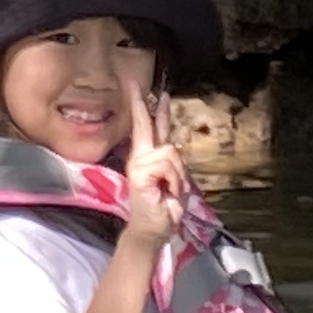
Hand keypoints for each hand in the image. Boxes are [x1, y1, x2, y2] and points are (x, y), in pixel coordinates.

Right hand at [119, 89, 188, 246]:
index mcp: (147, 157)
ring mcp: (138, 165)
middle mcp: (140, 157)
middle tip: (134, 83)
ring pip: (169, 152)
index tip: (137, 85)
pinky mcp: (140, 174)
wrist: (153, 229)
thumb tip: (171, 146)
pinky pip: (167, 166)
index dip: (143, 105)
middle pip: (143, 124)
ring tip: (172, 190)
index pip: (146, 126)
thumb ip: (170, 162)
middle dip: (139, 104)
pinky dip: (175, 181)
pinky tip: (168, 192)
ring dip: (178, 174)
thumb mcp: (172, 180)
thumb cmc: (162, 206)